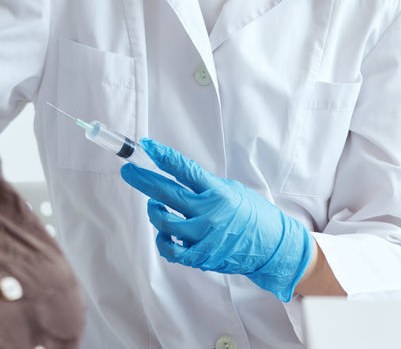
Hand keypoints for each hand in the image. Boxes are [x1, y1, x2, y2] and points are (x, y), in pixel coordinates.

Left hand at [119, 138, 312, 302]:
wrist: (272, 248)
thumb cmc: (252, 215)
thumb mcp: (232, 190)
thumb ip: (204, 186)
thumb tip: (176, 175)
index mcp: (218, 192)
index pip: (184, 169)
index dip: (163, 156)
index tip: (146, 146)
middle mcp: (209, 213)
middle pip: (166, 193)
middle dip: (142, 179)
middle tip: (129, 171)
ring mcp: (204, 236)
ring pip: (163, 222)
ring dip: (154, 211)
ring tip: (155, 205)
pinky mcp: (201, 256)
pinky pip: (170, 249)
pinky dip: (163, 239)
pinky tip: (166, 232)